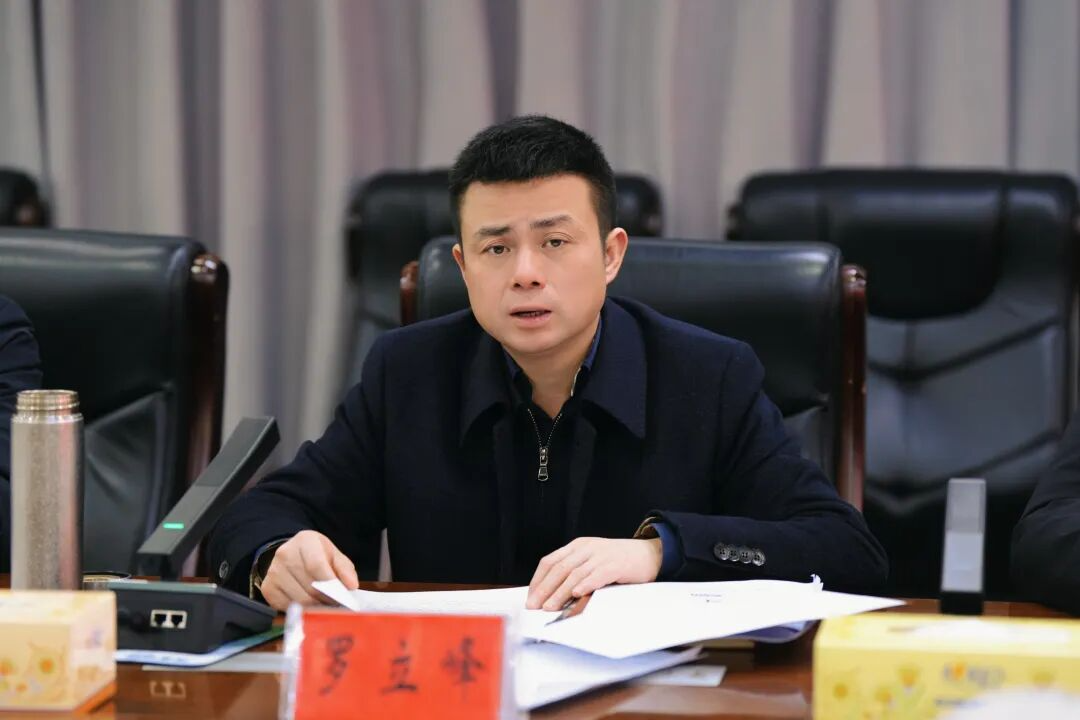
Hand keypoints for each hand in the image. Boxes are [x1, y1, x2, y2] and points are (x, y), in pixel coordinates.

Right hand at [260, 530, 358, 610]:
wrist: (293, 555)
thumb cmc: (317, 555)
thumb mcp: (334, 555)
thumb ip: (345, 569)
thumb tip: (351, 586)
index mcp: (305, 541)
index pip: (316, 565)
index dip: (331, 584)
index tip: (343, 597)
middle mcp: (285, 554)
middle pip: (309, 586)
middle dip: (327, 600)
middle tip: (338, 605)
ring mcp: (273, 572)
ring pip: (300, 600)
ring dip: (316, 608)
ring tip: (326, 606)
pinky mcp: (268, 589)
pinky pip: (288, 607)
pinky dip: (302, 611)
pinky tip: (310, 606)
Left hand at [526, 537, 661, 610]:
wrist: (650, 553)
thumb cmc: (619, 561)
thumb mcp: (593, 560)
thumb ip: (575, 572)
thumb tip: (554, 595)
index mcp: (578, 546)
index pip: (550, 561)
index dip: (538, 579)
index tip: (530, 596)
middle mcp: (587, 548)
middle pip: (559, 568)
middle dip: (544, 589)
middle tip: (534, 605)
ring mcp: (601, 555)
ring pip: (575, 574)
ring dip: (560, 592)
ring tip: (550, 607)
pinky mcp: (616, 564)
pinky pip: (597, 574)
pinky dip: (586, 584)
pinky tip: (577, 594)